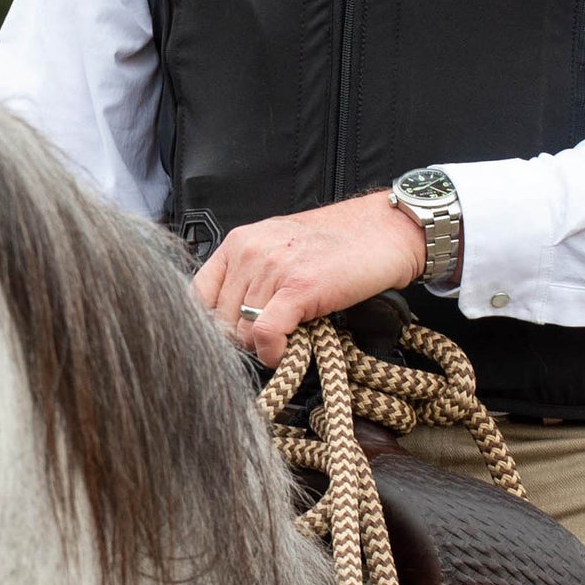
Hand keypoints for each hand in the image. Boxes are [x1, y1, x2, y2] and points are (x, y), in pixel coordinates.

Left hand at [193, 193, 426, 367]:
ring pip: (242, 330)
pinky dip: (273, 353)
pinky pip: (266, 333)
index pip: (197, 295)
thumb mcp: (279, 249)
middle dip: (241, 340)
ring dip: (261, 348)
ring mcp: (273, 267)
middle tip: (267, 343)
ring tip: (285, 341)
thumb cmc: (339, 243)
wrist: (387, 231)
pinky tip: (285, 353)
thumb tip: (229, 323)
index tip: (230, 338)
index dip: (210, 325)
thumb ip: (250, 276)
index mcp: (239, 241)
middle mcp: (249, 251)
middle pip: (220, 319)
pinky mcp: (299, 287)